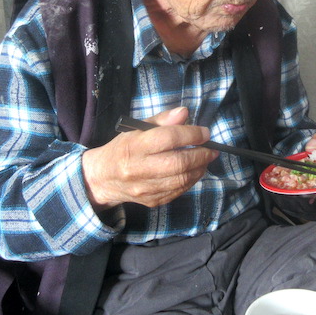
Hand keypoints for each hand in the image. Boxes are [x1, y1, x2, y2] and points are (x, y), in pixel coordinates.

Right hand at [81, 107, 217, 210]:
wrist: (103, 178)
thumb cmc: (124, 148)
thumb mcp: (136, 128)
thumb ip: (162, 120)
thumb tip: (184, 113)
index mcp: (134, 146)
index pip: (168, 138)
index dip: (191, 134)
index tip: (205, 132)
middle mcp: (138, 169)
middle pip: (178, 163)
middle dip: (201, 155)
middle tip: (212, 149)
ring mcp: (144, 188)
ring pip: (181, 180)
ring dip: (199, 168)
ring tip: (206, 159)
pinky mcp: (151, 202)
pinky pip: (178, 192)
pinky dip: (191, 180)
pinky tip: (194, 171)